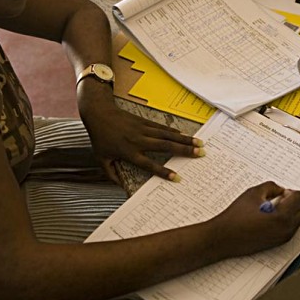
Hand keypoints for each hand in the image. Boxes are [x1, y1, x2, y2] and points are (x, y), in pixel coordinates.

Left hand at [81, 102, 203, 183]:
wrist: (99, 112)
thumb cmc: (99, 137)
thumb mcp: (101, 158)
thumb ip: (111, 173)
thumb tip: (120, 186)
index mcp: (129, 152)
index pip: (149, 164)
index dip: (163, 171)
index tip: (177, 178)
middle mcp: (138, 140)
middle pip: (165, 146)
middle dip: (184, 150)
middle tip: (200, 154)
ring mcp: (143, 129)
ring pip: (167, 135)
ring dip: (184, 139)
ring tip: (199, 143)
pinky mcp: (144, 121)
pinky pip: (162, 128)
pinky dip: (174, 131)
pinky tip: (185, 135)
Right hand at [209, 182, 299, 257]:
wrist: (225, 237)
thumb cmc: (236, 216)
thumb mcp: (253, 193)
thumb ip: (272, 187)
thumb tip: (281, 190)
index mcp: (283, 216)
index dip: (292, 192)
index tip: (282, 192)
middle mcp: (287, 229)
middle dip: (298, 201)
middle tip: (283, 198)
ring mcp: (284, 237)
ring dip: (292, 210)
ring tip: (273, 207)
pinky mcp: (279, 242)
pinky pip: (291, 227)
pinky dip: (286, 219)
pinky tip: (269, 216)